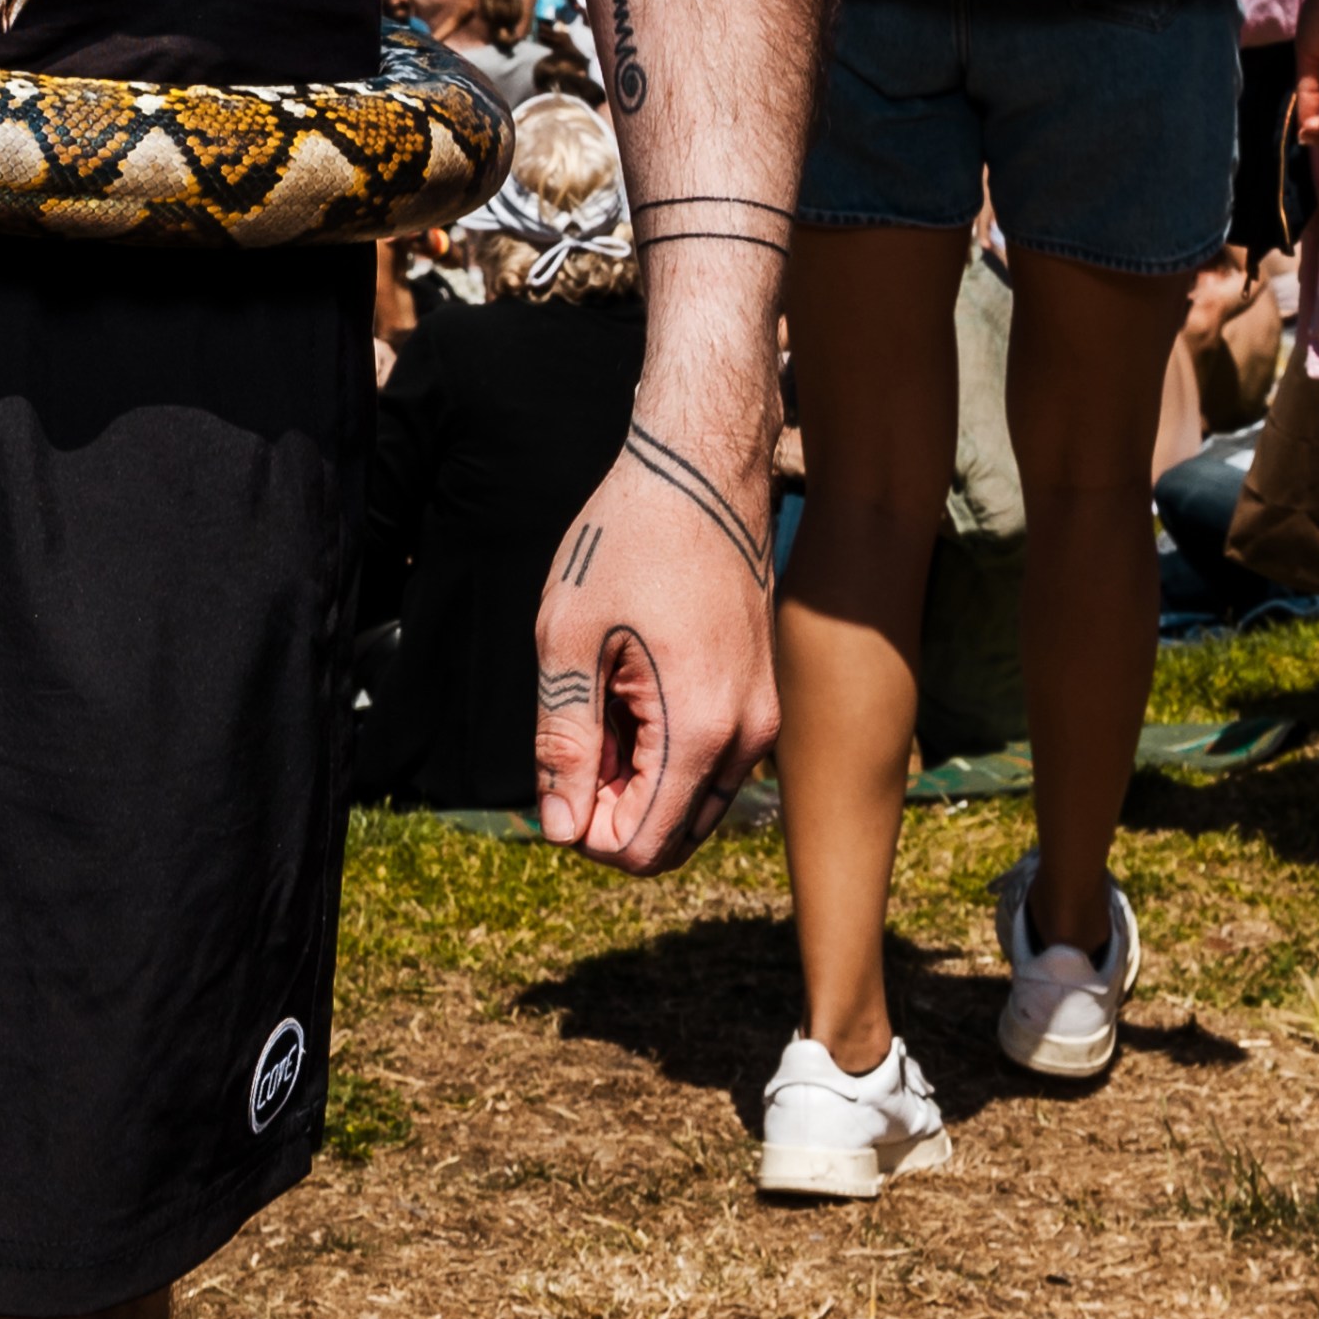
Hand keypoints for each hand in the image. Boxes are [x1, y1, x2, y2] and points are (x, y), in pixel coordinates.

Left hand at [530, 423, 778, 868]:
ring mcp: (763, 720)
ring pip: (692, 804)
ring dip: (639, 782)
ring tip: (600, 706)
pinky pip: (713, 765)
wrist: (699, 471)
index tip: (555, 766)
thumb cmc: (625, 541)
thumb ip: (563, 741)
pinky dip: (667, 754)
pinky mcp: (763, 700)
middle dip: (611, 810)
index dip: (582, 829)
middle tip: (573, 732)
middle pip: (671, 839)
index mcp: (700, 729)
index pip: (641, 848)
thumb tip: (559, 828)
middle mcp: (748, 739)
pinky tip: (630, 693)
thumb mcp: (568, 639)